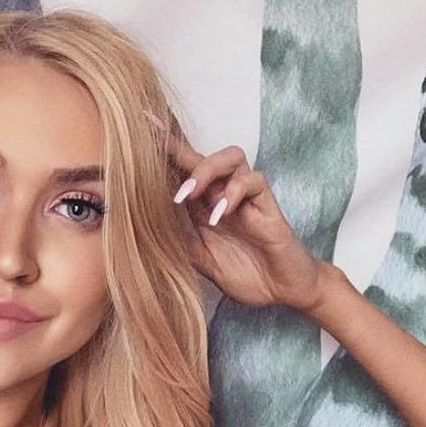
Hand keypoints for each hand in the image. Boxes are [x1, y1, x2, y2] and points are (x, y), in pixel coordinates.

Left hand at [159, 117, 327, 311]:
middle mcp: (225, 196)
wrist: (282, 293)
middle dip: (181, 154)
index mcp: (206, 207)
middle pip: (205, 156)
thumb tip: (146, 230)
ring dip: (207, 170)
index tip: (143, 133)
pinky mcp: (269, 207)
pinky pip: (254, 182)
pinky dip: (234, 192)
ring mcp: (248, 199)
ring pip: (232, 157)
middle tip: (159, 166)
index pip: (185, 172)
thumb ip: (181, 243)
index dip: (166, 154)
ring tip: (190, 195)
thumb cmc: (247, 275)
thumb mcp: (203, 263)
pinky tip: (221, 214)